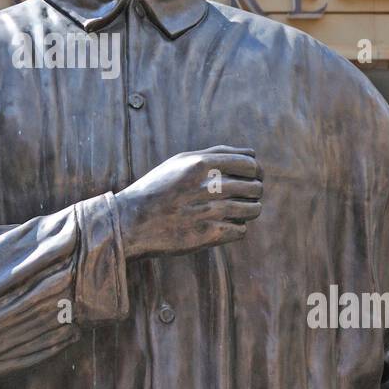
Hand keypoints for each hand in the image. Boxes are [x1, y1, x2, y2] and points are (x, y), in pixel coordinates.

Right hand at [115, 145, 262, 259]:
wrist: (132, 222)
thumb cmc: (158, 188)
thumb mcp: (180, 162)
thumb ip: (215, 153)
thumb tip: (251, 154)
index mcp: (202, 164)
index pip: (250, 164)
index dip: (256, 171)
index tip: (252, 177)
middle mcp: (208, 185)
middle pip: (255, 187)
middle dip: (253, 191)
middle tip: (243, 196)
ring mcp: (210, 211)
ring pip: (253, 209)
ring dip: (248, 210)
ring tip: (234, 212)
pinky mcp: (209, 235)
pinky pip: (241, 230)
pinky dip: (235, 229)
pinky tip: (221, 226)